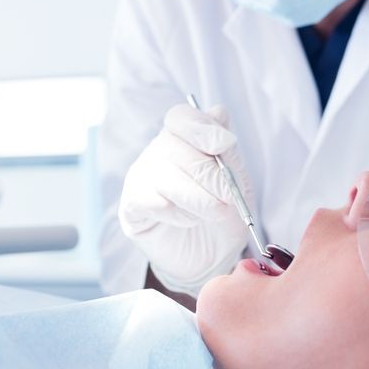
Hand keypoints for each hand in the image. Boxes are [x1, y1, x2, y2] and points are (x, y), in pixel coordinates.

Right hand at [118, 103, 251, 296]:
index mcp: (184, 138)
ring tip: (215, 213)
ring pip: (164, 174)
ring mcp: (142, 176)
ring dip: (198, 197)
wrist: (211, 256)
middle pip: (176, 147)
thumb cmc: (222, 214)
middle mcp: (159, 151)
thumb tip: (217, 112)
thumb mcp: (236, 182)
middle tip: (229, 197)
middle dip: (210, 174)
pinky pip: (151, 200)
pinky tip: (188, 220)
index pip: (181, 117)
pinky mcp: (131, 204)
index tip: (223, 144)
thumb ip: (227, 150)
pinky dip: (177, 212)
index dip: (201, 127)